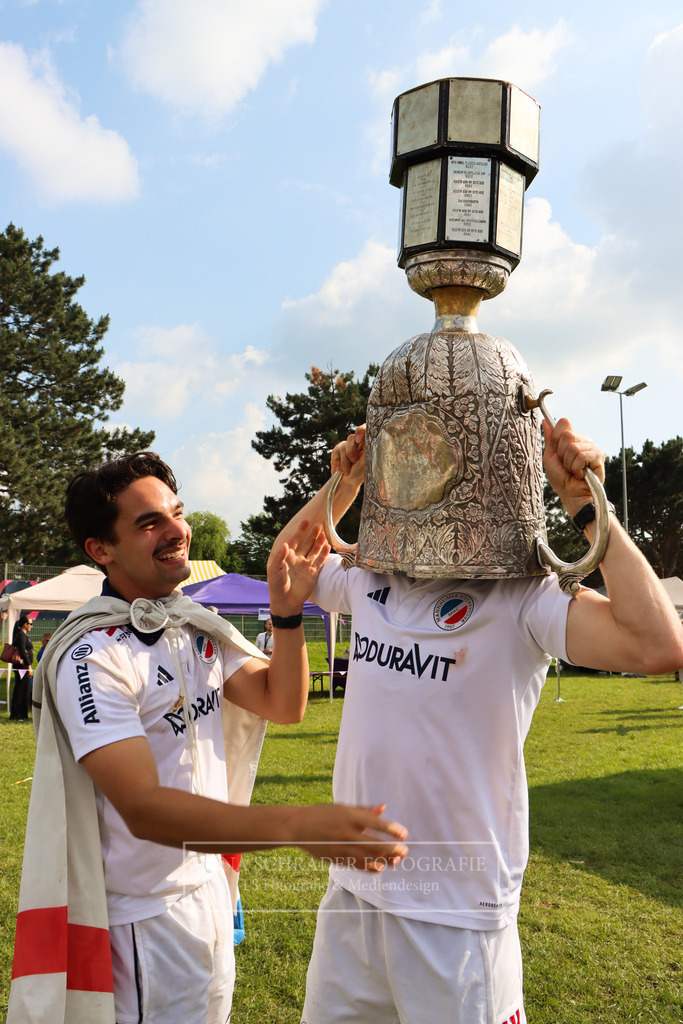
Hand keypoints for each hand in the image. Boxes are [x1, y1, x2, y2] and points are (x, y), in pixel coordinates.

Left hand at [267, 521, 329, 615]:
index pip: (295, 540)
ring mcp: (306, 565)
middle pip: (307, 543)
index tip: (305, 521)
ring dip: (319, 542)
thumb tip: (286, 544)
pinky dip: (324, 554)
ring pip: (315, 550)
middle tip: (318, 524)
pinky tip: (328, 546)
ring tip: (324, 533)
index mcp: (288, 556)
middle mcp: (298, 559)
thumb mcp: (274, 570)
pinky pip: (320, 561)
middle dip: (312, 534)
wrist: (285, 601)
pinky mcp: (313, 573)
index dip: (300, 531)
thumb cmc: (276, 585)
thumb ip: (280, 557)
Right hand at [284, 802, 408, 872]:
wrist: (298, 827)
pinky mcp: (336, 858)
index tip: (404, 834)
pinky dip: (369, 867)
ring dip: (383, 860)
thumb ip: (365, 810)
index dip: (392, 830)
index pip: (377, 823)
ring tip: (395, 861)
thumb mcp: (343, 807)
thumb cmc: (323, 814)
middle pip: (375, 843)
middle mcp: (347, 832)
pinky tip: (379, 867)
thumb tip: (384, 807)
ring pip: (367, 857)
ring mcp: (341, 847)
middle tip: (405, 851)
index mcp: (350, 816)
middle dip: (392, 848)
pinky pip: (356, 865)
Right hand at [331, 425, 365, 483]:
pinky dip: (337, 462)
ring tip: (346, 472)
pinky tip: (338, 470)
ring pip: (342, 446)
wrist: (346, 483)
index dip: (361, 431)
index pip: (365, 429)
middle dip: (351, 452)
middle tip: (354, 462)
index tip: (358, 440)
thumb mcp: (366, 461)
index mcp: (367, 444)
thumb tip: (371, 435)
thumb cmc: (359, 474)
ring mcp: (346, 446)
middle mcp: (356, 443)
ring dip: (344, 461)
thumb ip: (367, 448)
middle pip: (351, 438)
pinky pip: (335, 452)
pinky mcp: (337, 451)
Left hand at [542, 418, 605, 516]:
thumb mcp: (550, 457)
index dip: (556, 436)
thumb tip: (545, 421)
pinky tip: (580, 474)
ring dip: (569, 463)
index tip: (557, 451)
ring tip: (573, 470)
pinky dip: (577, 468)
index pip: (564, 422)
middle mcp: (584, 441)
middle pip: (567, 434)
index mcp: (573, 439)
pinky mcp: (599, 457)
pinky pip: (582, 456)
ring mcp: (592, 448)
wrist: (569, 494)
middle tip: (566, 464)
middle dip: (562, 453)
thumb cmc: (560, 478)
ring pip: (574, 447)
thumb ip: (549, 439)